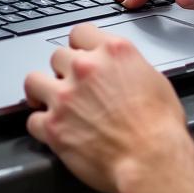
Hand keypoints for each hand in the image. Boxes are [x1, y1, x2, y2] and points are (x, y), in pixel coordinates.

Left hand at [25, 22, 188, 192]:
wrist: (152, 160)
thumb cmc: (160, 127)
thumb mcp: (154, 80)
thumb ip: (129, 67)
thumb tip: (121, 71)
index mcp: (112, 52)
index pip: (80, 32)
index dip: (78, 46)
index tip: (78, 55)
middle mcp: (86, 68)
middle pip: (57, 56)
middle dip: (63, 71)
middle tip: (71, 85)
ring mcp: (66, 96)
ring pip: (34, 81)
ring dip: (42, 91)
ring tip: (49, 101)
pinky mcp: (54, 127)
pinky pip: (32, 120)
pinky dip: (41, 126)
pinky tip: (52, 130)